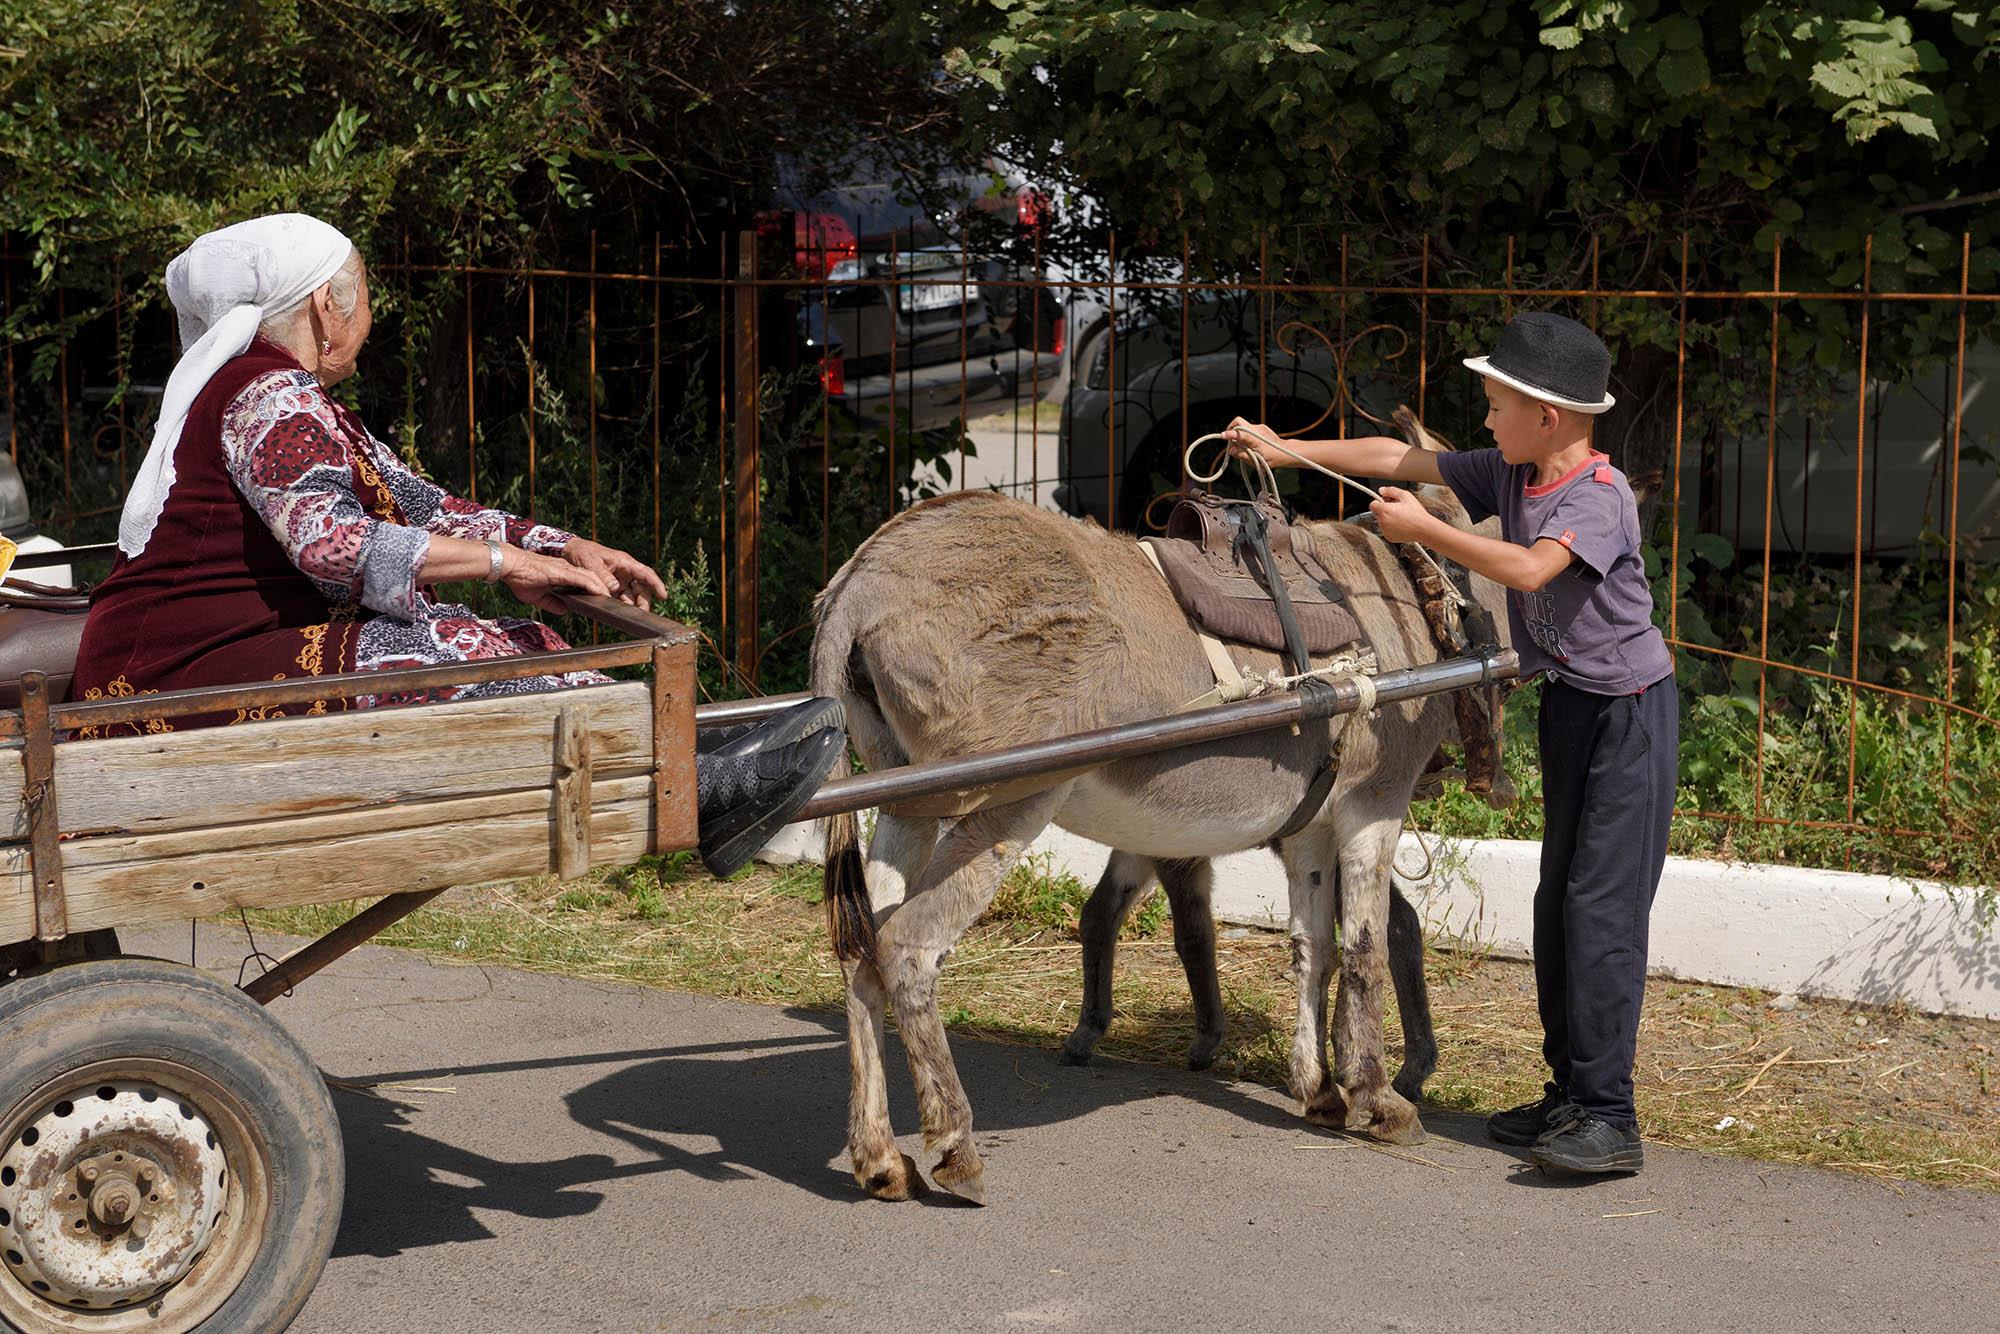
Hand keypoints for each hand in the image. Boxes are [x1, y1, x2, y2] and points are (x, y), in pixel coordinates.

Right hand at [500, 547, 615, 613]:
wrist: (509, 564)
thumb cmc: (519, 578)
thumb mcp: (537, 596)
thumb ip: (552, 603)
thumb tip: (565, 610)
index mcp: (563, 573)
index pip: (585, 580)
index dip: (596, 589)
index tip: (604, 600)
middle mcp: (567, 568)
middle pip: (593, 577)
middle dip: (605, 588)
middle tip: (615, 601)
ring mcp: (565, 569)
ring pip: (591, 577)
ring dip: (603, 588)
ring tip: (613, 600)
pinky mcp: (560, 571)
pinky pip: (582, 578)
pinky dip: (593, 586)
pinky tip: (601, 593)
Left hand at [559, 537, 669, 608]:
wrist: (572, 551)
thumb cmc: (584, 553)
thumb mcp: (592, 563)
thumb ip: (604, 577)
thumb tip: (614, 590)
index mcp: (625, 562)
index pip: (646, 574)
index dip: (656, 585)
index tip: (664, 596)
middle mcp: (625, 572)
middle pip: (641, 588)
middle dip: (643, 601)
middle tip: (641, 614)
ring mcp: (619, 580)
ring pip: (632, 595)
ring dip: (631, 606)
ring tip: (628, 615)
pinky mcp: (611, 587)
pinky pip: (620, 598)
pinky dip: (620, 605)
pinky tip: (618, 613)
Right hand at [1222, 416, 1281, 463]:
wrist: (1285, 451)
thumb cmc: (1271, 458)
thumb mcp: (1256, 461)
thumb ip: (1242, 455)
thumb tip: (1231, 450)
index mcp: (1256, 440)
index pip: (1241, 434)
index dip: (1231, 434)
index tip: (1223, 435)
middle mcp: (1257, 431)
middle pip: (1238, 421)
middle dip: (1230, 428)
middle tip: (1230, 440)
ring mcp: (1259, 427)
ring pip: (1243, 425)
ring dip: (1238, 433)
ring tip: (1243, 446)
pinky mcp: (1261, 427)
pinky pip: (1249, 428)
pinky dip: (1245, 435)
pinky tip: (1250, 444)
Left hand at [1370, 485, 1433, 542]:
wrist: (1424, 528)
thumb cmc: (1416, 513)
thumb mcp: (1405, 495)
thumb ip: (1391, 491)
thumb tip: (1382, 490)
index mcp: (1384, 510)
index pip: (1373, 504)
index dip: (1380, 502)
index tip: (1386, 502)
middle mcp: (1382, 521)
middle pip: (1378, 513)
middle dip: (1385, 510)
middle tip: (1398, 509)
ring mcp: (1384, 530)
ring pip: (1382, 522)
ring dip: (1388, 519)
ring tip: (1401, 517)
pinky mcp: (1388, 537)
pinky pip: (1386, 530)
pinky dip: (1391, 528)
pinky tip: (1402, 525)